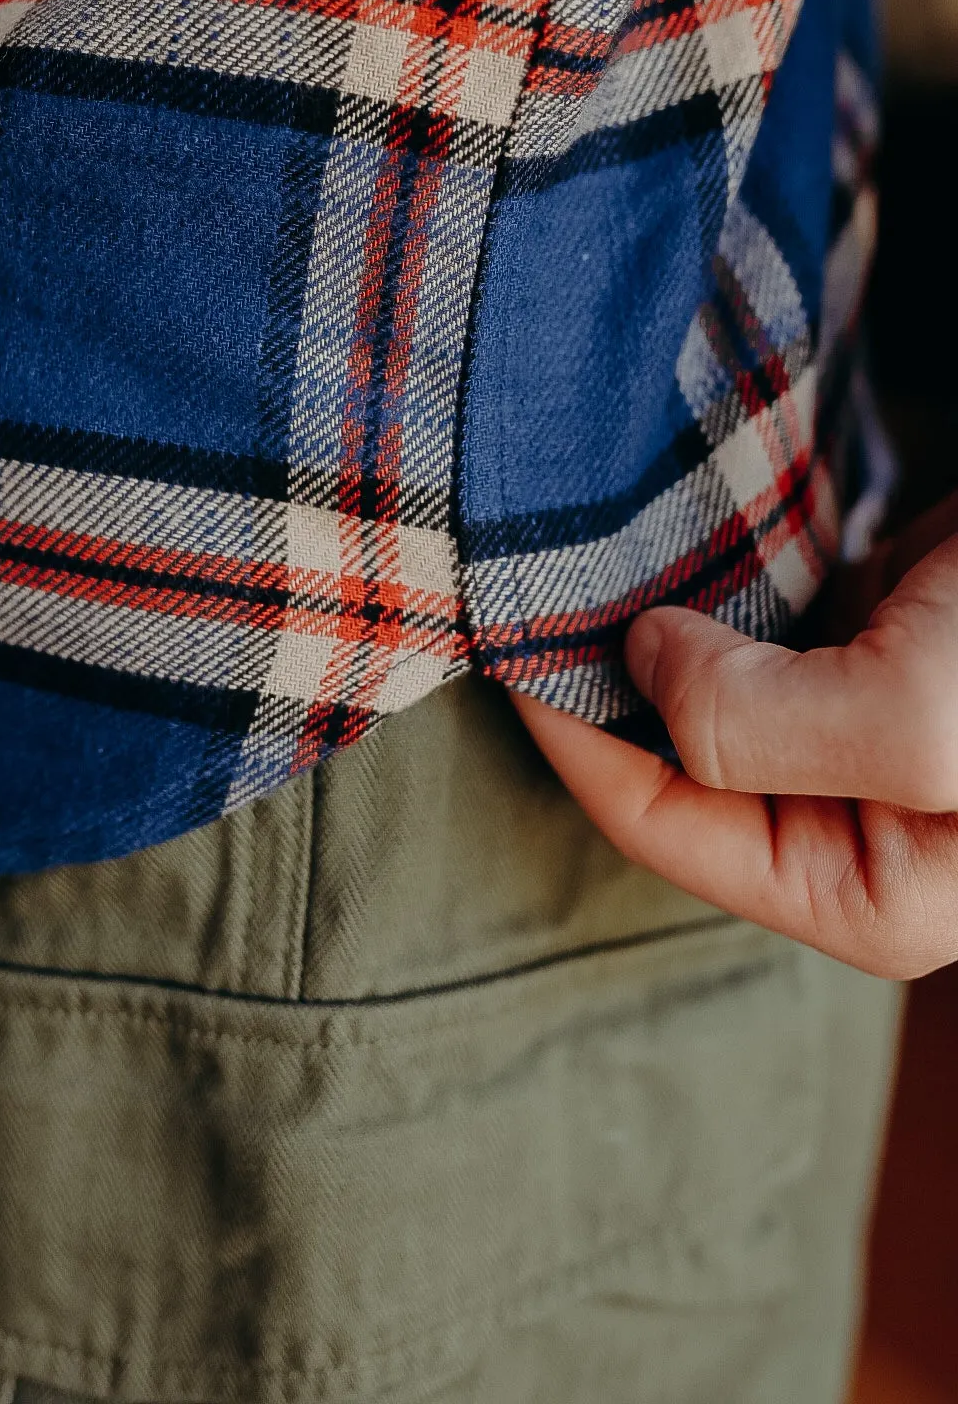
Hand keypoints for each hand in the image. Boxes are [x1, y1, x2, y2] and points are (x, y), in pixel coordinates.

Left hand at [509, 494, 957, 978]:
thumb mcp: (914, 725)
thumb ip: (756, 724)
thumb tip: (643, 660)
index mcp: (860, 894)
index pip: (658, 825)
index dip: (574, 736)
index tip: (512, 642)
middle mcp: (850, 824)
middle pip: (673, 759)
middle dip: (603, 684)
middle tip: (532, 592)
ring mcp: (854, 728)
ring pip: (703, 686)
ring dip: (643, 626)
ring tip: (573, 559)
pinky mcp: (871, 638)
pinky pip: (748, 624)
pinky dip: (700, 580)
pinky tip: (654, 533)